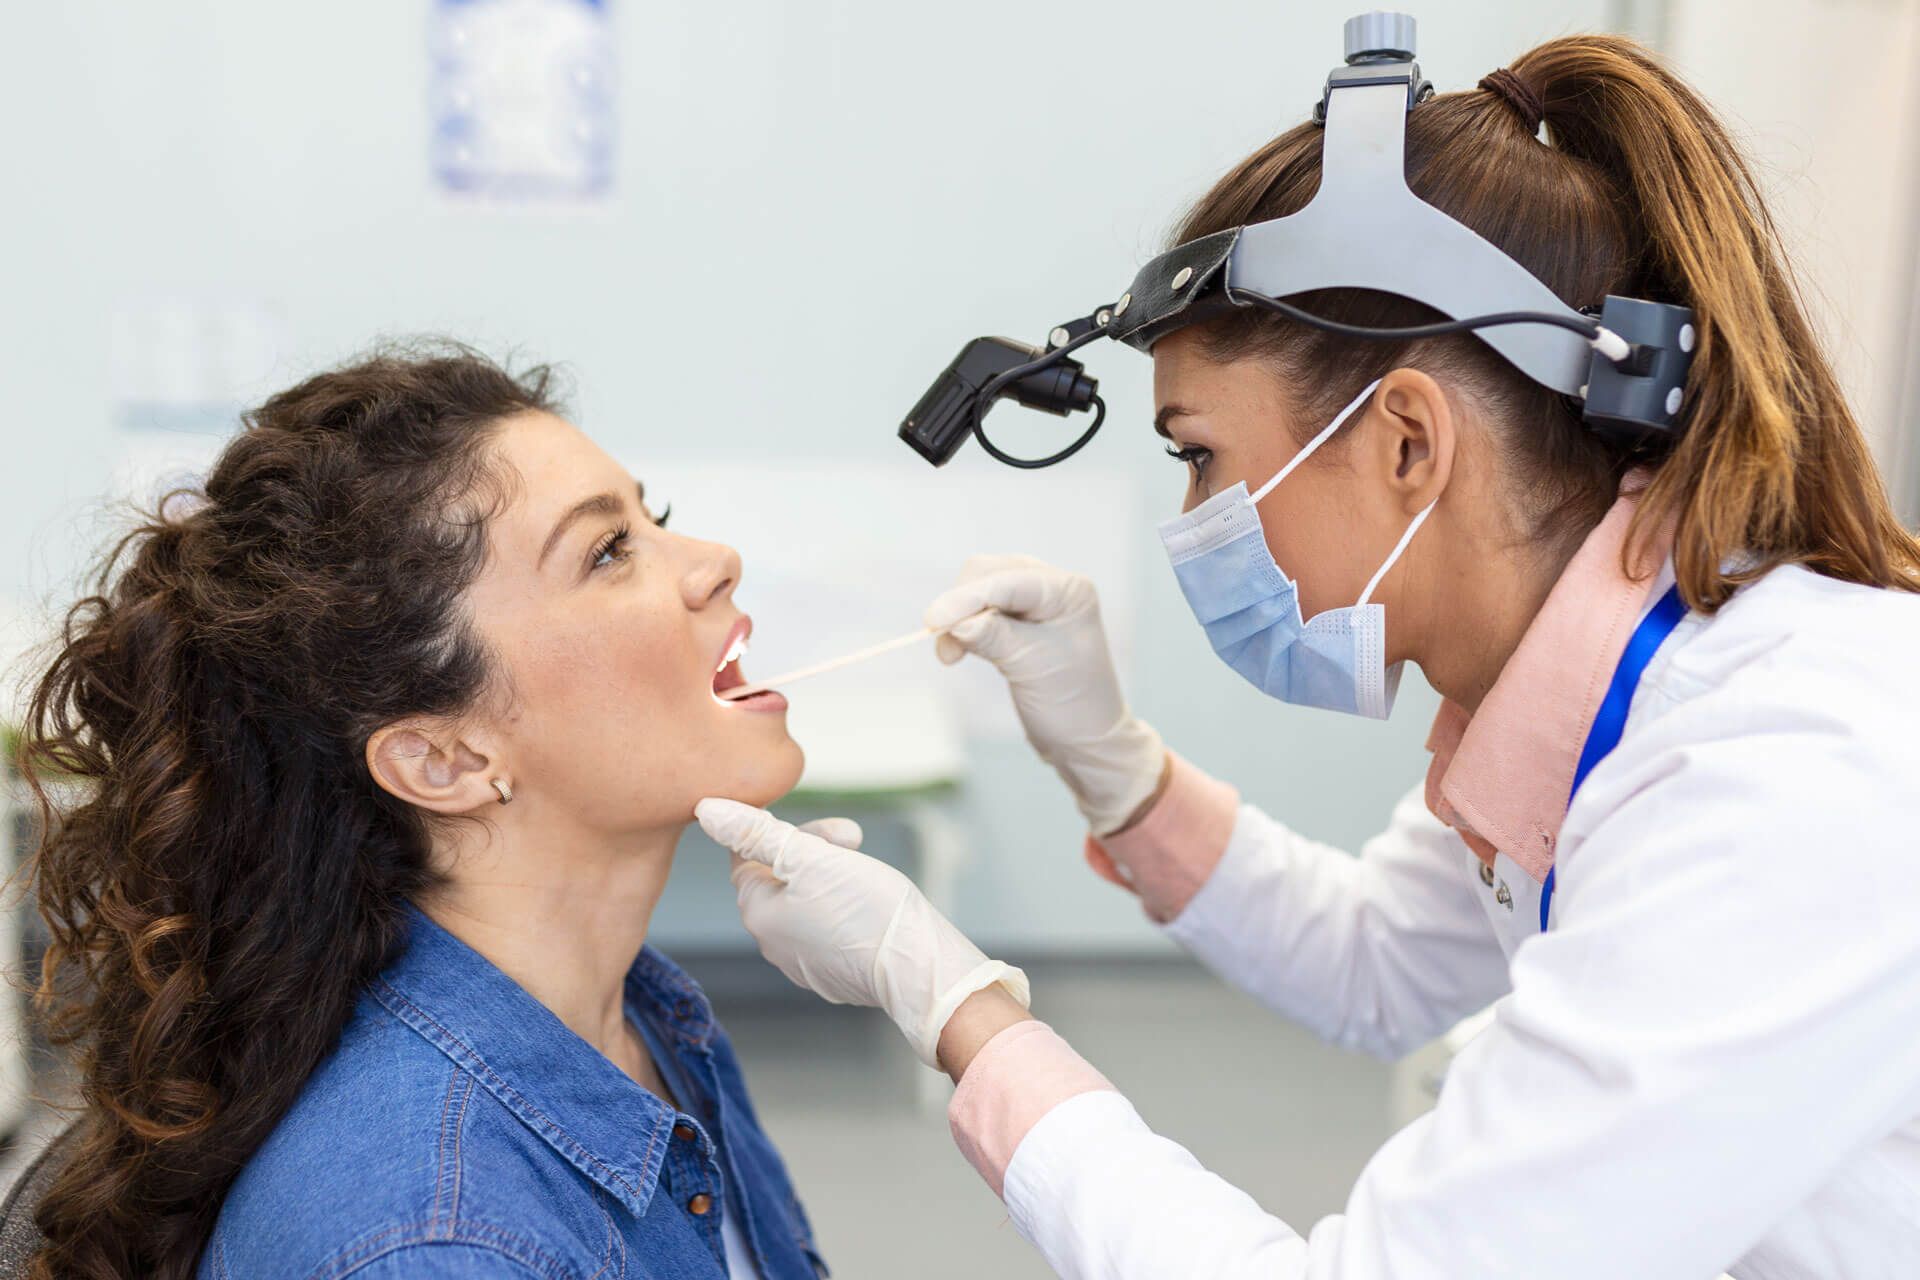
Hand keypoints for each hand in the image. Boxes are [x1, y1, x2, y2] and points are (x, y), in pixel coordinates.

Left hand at [695, 798, 1030, 1068]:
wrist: (918, 968)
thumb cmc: (867, 909)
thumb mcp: (809, 858)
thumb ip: (755, 833)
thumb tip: (707, 810)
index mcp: (758, 913)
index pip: (746, 856)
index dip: (778, 830)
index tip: (817, 826)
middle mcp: (772, 944)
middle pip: (778, 877)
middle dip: (812, 850)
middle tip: (852, 839)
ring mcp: (803, 964)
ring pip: (805, 901)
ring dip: (830, 875)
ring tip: (865, 869)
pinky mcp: (833, 974)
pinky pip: (828, 927)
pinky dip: (845, 907)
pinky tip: (871, 903)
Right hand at [925, 555, 1166, 834]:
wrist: (1084, 740)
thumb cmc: (1071, 704)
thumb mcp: (1032, 668)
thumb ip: (994, 638)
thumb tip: (955, 623)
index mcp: (1068, 591)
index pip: (1010, 581)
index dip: (968, 598)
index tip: (933, 621)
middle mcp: (1052, 587)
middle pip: (988, 574)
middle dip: (961, 605)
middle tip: (944, 645)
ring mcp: (1033, 603)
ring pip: (978, 590)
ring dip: (957, 618)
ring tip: (950, 655)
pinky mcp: (1016, 622)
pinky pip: (978, 612)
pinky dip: (962, 628)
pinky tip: (956, 651)